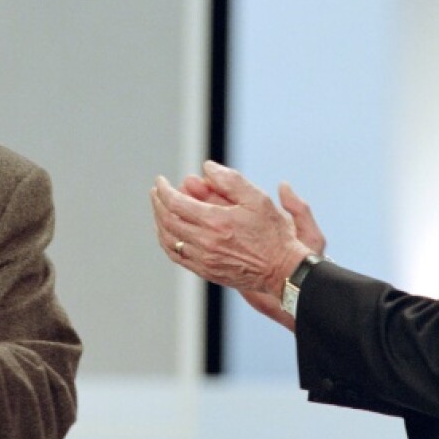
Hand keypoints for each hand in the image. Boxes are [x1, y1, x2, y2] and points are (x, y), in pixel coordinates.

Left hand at [151, 161, 321, 324]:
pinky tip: (167, 232)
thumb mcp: (257, 198)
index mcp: (216, 222)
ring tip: (159, 209)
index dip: (163, 190)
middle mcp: (205, 243)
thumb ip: (230, 180)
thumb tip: (207, 168)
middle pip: (167, 221)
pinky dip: (166, 242)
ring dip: (159, 222)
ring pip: (168, 240)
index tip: (160, 181)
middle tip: (156, 191)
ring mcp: (203, 260)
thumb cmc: (273, 232)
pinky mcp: (206, 271)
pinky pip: (177, 256)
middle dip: (157, 203)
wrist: (282, 269)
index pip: (175, 203)